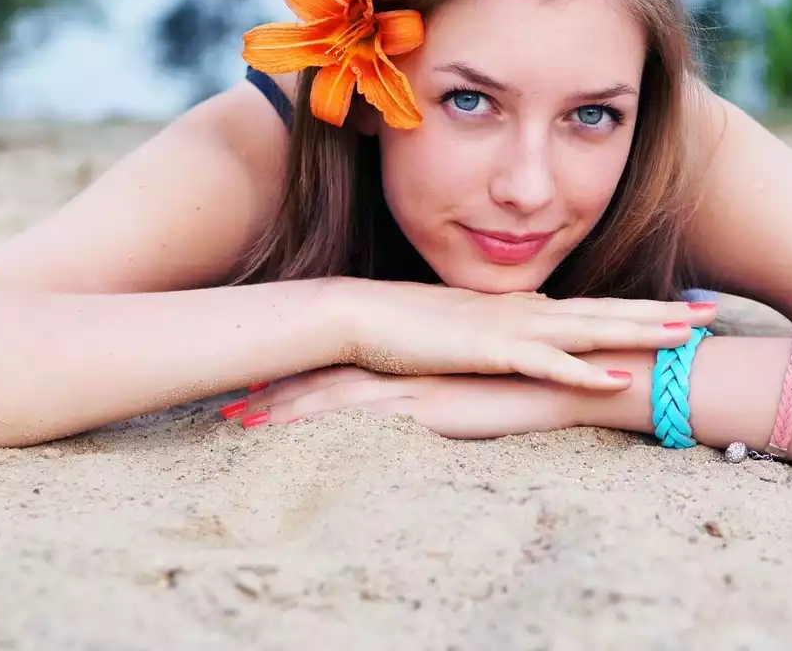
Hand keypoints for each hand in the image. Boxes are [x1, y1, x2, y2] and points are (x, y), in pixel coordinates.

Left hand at [230, 366, 584, 440]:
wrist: (558, 379)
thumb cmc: (524, 387)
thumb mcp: (475, 389)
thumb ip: (449, 390)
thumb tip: (434, 401)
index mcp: (408, 361)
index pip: (343, 367)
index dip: (302, 375)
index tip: (264, 385)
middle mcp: (398, 367)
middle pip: (322, 378)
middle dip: (274, 390)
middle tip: (233, 402)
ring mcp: (403, 384)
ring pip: (327, 394)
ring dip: (280, 406)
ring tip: (239, 418)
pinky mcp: (415, 404)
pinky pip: (352, 414)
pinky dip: (313, 420)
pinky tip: (282, 430)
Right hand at [338, 280, 713, 391]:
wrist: (357, 316)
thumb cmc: (403, 329)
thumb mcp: (462, 334)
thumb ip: (495, 339)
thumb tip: (519, 348)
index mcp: (521, 309)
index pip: (592, 307)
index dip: (639, 307)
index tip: (683, 307)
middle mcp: (525, 311)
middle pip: (606, 311)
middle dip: (661, 312)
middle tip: (713, 312)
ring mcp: (510, 328)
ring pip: (589, 330)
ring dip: (639, 331)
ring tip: (687, 335)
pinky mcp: (488, 349)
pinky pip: (546, 363)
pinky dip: (584, 370)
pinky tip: (618, 375)